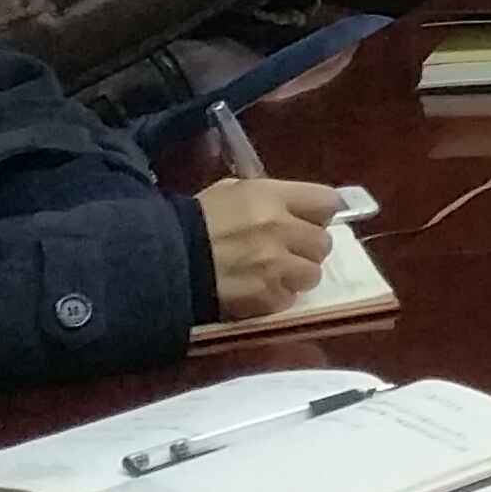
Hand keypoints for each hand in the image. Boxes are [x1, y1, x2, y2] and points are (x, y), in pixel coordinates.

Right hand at [196, 177, 343, 314]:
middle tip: (287, 251)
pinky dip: (276, 297)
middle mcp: (280, 229)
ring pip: (312, 274)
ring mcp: (275, 266)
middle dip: (307, 248)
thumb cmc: (194, 222)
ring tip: (273, 274)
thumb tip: (296, 210)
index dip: (320, 213)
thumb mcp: (231, 193)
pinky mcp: (265, 297)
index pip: (327, 202)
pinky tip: (256, 290)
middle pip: (323, 242)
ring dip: (296, 275)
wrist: (163, 262)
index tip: (310, 220)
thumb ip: (269, 198)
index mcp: (271, 197)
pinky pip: (289, 298)